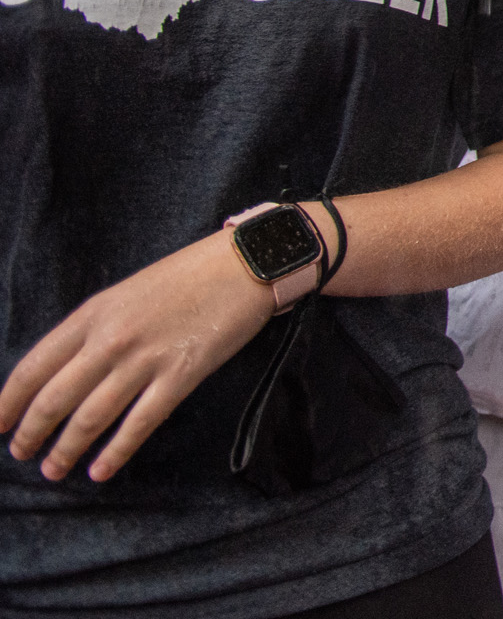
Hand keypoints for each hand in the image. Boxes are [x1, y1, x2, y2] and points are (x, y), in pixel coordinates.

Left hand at [0, 234, 272, 481]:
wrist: (246, 264)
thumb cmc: (187, 275)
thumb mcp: (127, 293)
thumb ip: (95, 329)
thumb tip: (65, 372)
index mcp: (93, 314)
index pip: (33, 367)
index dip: (7, 403)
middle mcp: (111, 338)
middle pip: (55, 399)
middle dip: (31, 434)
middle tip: (21, 455)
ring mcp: (146, 358)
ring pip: (91, 417)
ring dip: (66, 449)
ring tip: (54, 470)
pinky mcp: (181, 375)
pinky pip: (139, 423)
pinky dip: (115, 452)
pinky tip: (100, 471)